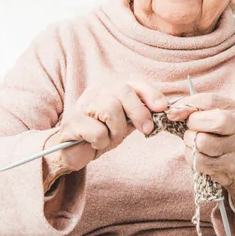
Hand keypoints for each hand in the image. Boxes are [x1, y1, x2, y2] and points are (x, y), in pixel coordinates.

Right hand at [42, 80, 166, 190]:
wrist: (73, 152)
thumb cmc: (101, 134)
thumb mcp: (124, 123)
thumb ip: (139, 113)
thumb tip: (161, 109)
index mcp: (109, 88)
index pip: (133, 83)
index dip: (150, 93)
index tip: (162, 107)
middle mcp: (95, 92)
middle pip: (122, 92)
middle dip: (138, 112)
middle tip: (146, 129)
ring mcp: (82, 105)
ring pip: (110, 110)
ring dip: (117, 130)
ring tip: (111, 138)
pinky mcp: (72, 122)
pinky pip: (97, 131)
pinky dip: (101, 142)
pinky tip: (95, 143)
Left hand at [167, 93, 234, 210]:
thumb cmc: (222, 133)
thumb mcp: (216, 113)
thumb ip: (196, 107)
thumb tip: (173, 111)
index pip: (209, 101)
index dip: (187, 105)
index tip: (174, 111)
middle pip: (214, 122)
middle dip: (194, 123)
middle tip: (192, 127)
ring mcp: (234, 150)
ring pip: (201, 142)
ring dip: (190, 141)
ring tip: (194, 141)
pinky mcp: (225, 169)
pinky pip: (198, 161)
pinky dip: (191, 156)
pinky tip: (197, 153)